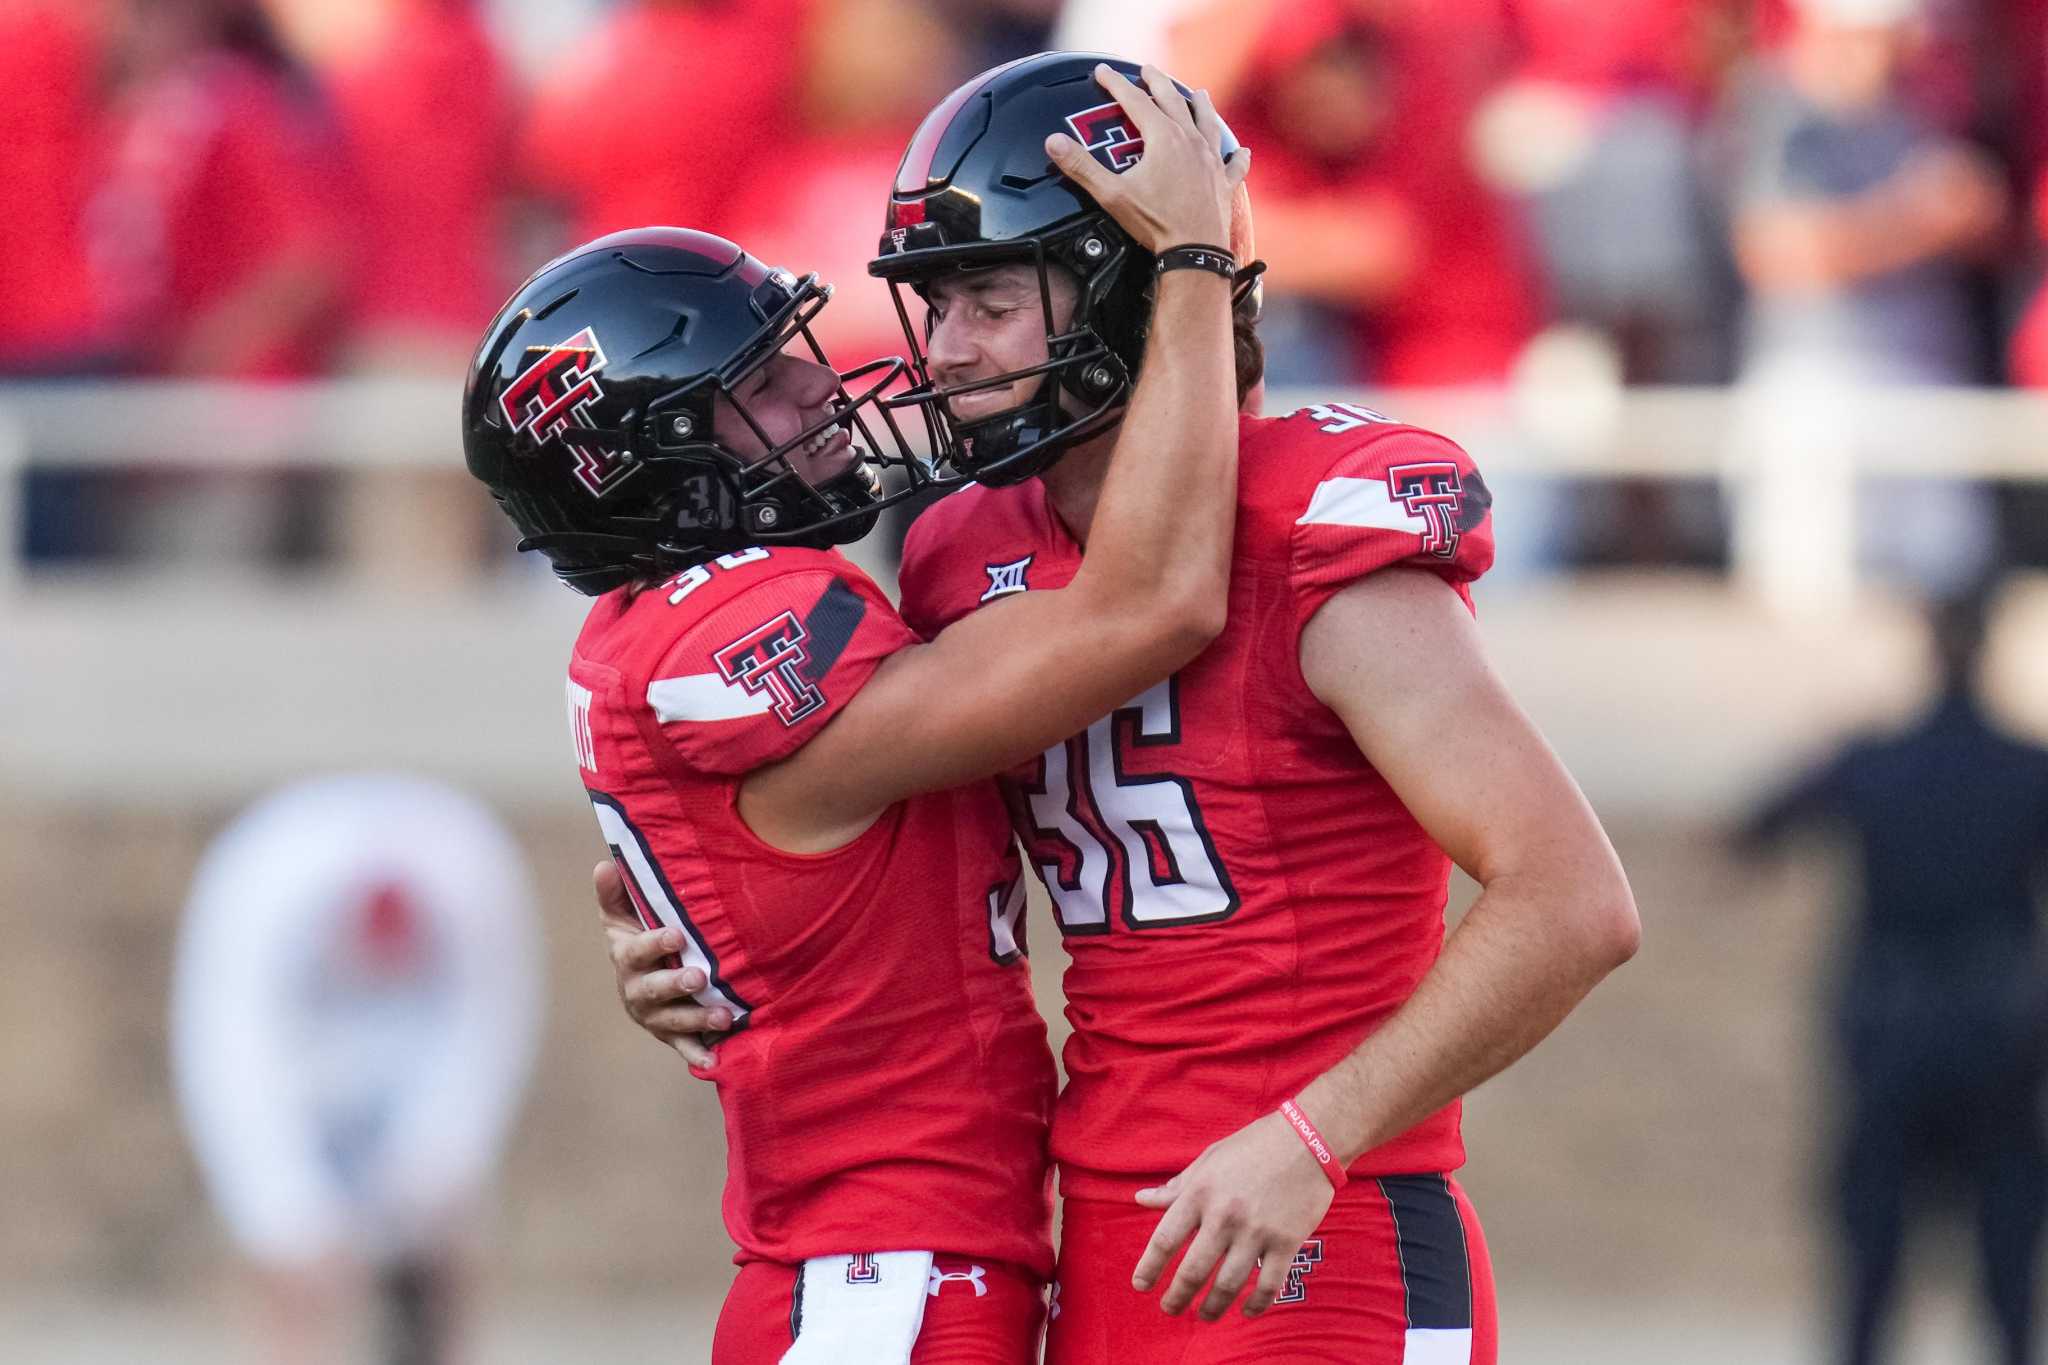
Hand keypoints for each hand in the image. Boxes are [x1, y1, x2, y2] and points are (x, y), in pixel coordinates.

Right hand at [595, 859, 731, 1068]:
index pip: (637, 950)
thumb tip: (605, 864)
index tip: (677, 934)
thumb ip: (616, 893)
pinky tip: (716, 1062)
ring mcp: (654, 1016)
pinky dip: (699, 1056)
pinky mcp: (671, 1035)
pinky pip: (684, 1047)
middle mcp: (637, 990)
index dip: (655, 943)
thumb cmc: (638, 942)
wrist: (641, 983)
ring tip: (725, 1016)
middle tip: (699, 977)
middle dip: (676, 984)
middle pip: (654, 989)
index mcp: (627, 959)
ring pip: (674, 1020)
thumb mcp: (622, 918)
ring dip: (698, 1019)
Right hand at [1044, 63, 1249, 253]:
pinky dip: (1237, 157)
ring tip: (1199, 94)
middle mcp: (1190, 141)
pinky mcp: (1224, 184)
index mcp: (1163, 137)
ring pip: (1207, 123)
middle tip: (1149, 69)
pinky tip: (1242, 151)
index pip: (1135, 100)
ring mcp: (1211, 161)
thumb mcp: (1111, 194)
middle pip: (1173, 100)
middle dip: (1158, 82)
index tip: (1102, 71)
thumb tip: (1053, 142)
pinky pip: (1234, 165)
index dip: (1116, 84)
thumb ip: (1081, 167)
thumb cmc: (1155, 222)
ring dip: (1202, 106)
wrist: (1194, 251)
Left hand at [1130, 1109, 1336, 1320]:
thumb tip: (1141, 1199)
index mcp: (1200, 1193)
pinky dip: (1257, 1304)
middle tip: (1170, 1309)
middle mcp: (1225, 1216)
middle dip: (1177, 1297)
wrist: (1308, 1140)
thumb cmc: (1254, 1146)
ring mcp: (1257, 1231)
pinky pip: (1269, 1284)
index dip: (1149, 1268)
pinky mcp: (1287, 1242)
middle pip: (1194, 1271)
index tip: (1141, 1286)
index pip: (1165, 1239)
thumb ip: (1176, 1187)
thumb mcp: (1209, 1160)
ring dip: (1213, 1307)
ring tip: (1204, 1315)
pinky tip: (1247, 1311)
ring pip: (1228, 1285)